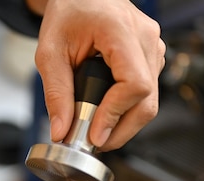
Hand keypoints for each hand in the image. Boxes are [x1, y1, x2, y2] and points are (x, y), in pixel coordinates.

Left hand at [28, 0, 165, 150]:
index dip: (115, 115)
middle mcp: (146, 39)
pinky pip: (148, 93)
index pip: (134, 84)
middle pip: (148, 101)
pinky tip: (107, 115)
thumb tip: (61, 131)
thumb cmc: (68, 13)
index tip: (94, 134)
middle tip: (94, 143)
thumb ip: (56, 93)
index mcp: (121, 31)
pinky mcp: (152, 56)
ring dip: (125, 123)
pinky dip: (128, 110)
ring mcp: (154, 47)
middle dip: (121, 129)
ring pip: (150, 101)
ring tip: (97, 131)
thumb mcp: (50, 53)